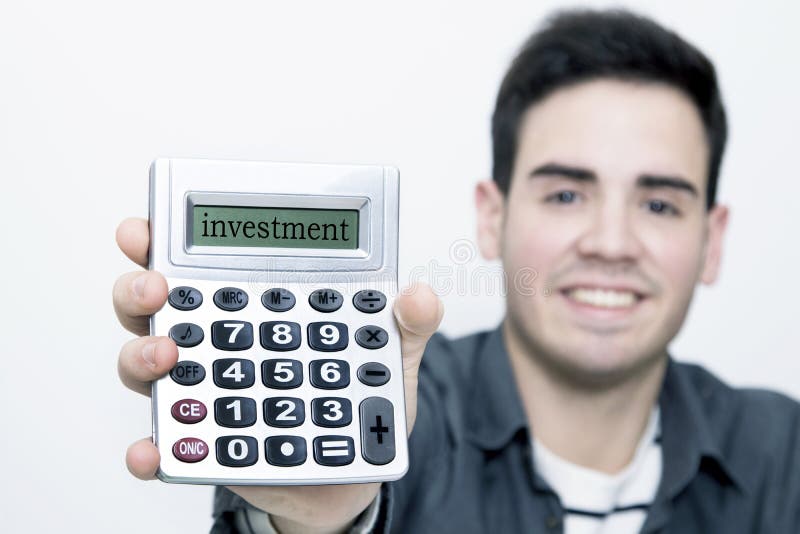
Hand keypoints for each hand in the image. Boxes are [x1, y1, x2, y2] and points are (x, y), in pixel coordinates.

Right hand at [114, 217, 443, 532]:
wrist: (357, 469)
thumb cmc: (360, 399)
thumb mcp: (389, 355)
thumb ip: (406, 324)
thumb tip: (417, 294)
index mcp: (255, 306)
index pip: (202, 263)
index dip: (163, 241)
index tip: (144, 229)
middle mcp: (219, 343)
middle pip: (158, 306)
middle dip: (139, 288)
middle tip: (156, 286)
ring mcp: (207, 393)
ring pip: (148, 365)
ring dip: (142, 356)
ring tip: (167, 357)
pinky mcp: (207, 447)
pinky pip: (167, 446)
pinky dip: (153, 448)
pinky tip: (153, 451)